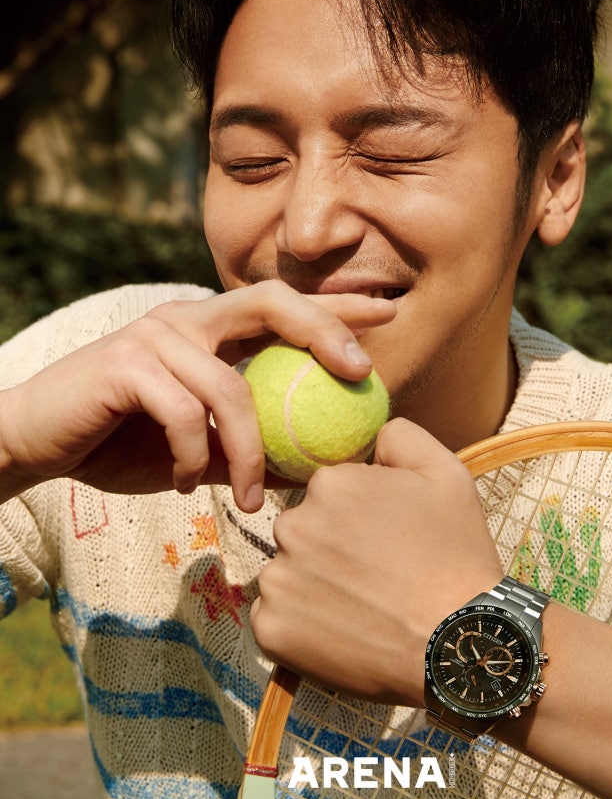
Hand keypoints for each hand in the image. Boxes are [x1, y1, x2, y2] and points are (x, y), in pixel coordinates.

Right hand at [0, 282, 394, 510]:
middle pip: (269, 302)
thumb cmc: (118, 442)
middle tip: (359, 372)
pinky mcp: (124, 363)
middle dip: (323, 329)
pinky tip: (180, 481)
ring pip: (230, 386)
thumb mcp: (194, 447)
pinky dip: (193, 454)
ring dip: (250, 450)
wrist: (34, 442)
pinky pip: (184, 412)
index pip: (283, 306)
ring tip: (249, 496)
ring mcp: (155, 336)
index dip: (337, 308)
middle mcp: (187, 319)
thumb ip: (243, 446)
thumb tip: (306, 470)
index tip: (389, 314)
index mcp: (209, 329)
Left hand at [250, 417, 502, 704]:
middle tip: (376, 575)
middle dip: (331, 547)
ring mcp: (278, 579)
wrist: (457, 643)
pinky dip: (300, 626)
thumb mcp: (447, 473)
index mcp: (330, 483)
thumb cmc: (456, 557)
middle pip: (304, 529)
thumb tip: (371, 435)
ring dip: (314, 585)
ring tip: (362, 607)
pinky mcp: (270, 629)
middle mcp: (293, 525)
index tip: (387, 539)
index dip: (360, 514)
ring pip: (288, 572)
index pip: (330, 491)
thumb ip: (400, 436)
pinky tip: (342, 632)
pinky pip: (275, 617)